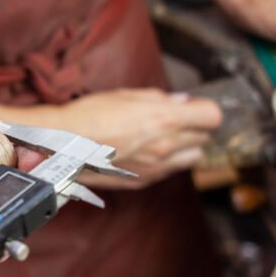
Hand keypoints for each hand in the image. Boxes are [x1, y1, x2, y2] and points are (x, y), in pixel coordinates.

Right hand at [41, 88, 221, 188]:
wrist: (63, 145)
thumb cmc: (90, 115)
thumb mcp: (125, 95)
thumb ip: (158, 99)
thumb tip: (180, 101)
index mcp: (165, 119)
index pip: (212, 116)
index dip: (204, 110)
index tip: (193, 107)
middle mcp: (167, 146)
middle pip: (204, 138)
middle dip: (194, 127)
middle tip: (175, 119)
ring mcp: (157, 167)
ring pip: (192, 158)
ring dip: (185, 147)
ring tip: (164, 138)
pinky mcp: (144, 181)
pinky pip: (169, 171)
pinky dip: (166, 161)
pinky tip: (147, 151)